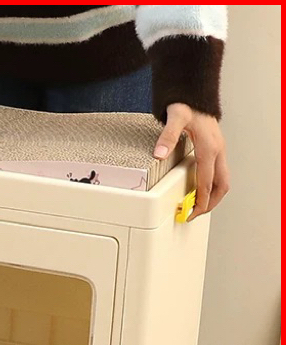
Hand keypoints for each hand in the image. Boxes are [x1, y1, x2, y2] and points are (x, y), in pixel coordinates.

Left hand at [153, 103, 229, 219]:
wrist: (195, 93)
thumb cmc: (187, 104)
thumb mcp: (175, 117)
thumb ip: (167, 136)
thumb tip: (160, 153)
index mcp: (209, 148)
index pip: (207, 183)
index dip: (200, 201)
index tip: (191, 213)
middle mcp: (217, 151)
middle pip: (221, 186)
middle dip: (210, 203)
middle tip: (194, 214)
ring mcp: (218, 150)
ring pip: (222, 181)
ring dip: (212, 196)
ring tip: (196, 207)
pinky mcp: (214, 149)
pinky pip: (217, 173)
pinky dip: (211, 186)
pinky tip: (199, 190)